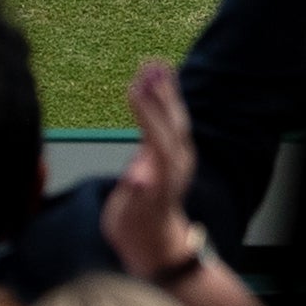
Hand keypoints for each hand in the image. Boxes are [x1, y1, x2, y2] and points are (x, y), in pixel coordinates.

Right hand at [106, 60, 204, 277]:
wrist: (156, 242)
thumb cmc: (133, 231)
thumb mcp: (125, 220)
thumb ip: (131, 198)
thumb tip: (138, 179)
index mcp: (164, 178)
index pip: (158, 138)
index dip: (147, 114)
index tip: (134, 88)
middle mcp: (178, 163)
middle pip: (172, 123)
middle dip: (160, 94)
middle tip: (147, 66)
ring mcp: (180, 157)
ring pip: (176, 118)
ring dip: (166, 90)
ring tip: (154, 63)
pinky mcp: (177, 153)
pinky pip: (174, 120)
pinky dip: (167, 99)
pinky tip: (160, 80)